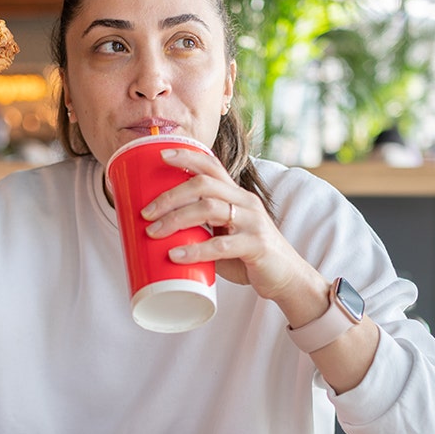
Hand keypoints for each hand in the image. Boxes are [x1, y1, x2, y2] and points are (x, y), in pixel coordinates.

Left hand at [140, 147, 313, 301]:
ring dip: (176, 219)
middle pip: (204, 184)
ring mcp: (253, 222)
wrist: (288, 279)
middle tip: (146, 212)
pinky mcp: (257, 246)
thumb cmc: (250, 258)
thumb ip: (200, 230)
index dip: (187, 156)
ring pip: (209, 208)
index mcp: (237, 196)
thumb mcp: (224, 236)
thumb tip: (160, 234)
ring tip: (153, 232)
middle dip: (170, 196)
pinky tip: (175, 255)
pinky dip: (194, 250)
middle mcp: (246, 203)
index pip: (212, 165)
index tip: (161, 154)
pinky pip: (221, 245)